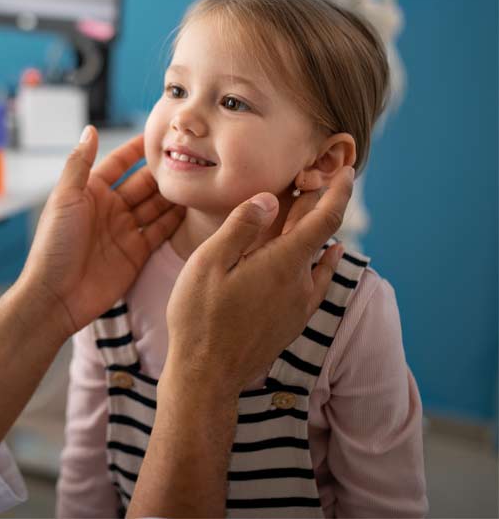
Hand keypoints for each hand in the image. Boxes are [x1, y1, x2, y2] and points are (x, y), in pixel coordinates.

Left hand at [18, 126, 184, 335]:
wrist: (56, 296)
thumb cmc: (54, 245)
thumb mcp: (65, 198)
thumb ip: (80, 163)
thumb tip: (90, 129)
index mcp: (90, 192)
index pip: (119, 163)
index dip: (138, 149)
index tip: (162, 134)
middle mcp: (109, 208)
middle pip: (142, 183)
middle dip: (163, 171)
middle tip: (191, 156)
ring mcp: (123, 231)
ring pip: (155, 206)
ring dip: (173, 194)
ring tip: (198, 177)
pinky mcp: (136, 253)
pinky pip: (159, 231)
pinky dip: (175, 220)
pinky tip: (193, 207)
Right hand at [163, 168, 353, 393]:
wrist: (206, 375)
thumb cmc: (199, 317)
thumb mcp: (209, 263)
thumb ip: (242, 227)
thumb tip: (271, 198)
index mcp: (282, 264)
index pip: (325, 219)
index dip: (338, 191)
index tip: (346, 170)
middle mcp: (300, 284)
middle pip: (320, 236)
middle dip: (319, 205)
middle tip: (313, 180)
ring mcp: (298, 306)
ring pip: (315, 259)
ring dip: (315, 234)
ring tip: (306, 213)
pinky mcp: (291, 322)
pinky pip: (314, 282)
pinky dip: (320, 261)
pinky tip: (324, 258)